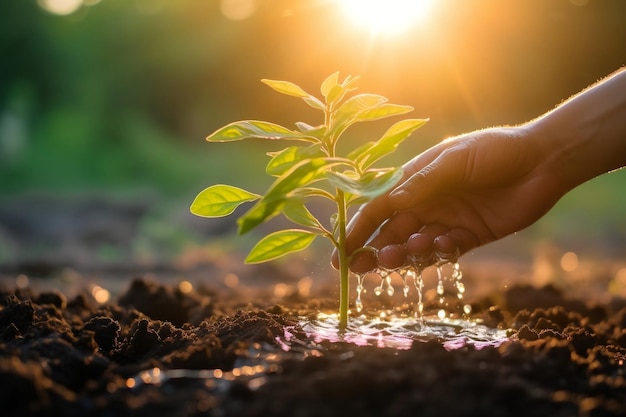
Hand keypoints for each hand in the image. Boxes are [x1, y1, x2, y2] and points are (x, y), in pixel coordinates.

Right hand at [334, 125, 567, 271]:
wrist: (542, 161)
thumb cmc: (494, 151)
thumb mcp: (454, 160)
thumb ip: (422, 183)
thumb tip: (390, 203)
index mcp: (415, 181)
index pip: (378, 208)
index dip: (357, 230)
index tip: (340, 252)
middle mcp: (426, 203)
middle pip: (390, 233)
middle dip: (372, 251)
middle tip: (357, 268)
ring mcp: (446, 221)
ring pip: (415, 246)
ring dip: (404, 254)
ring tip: (399, 257)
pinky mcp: (469, 237)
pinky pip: (447, 252)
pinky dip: (441, 252)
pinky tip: (444, 245)